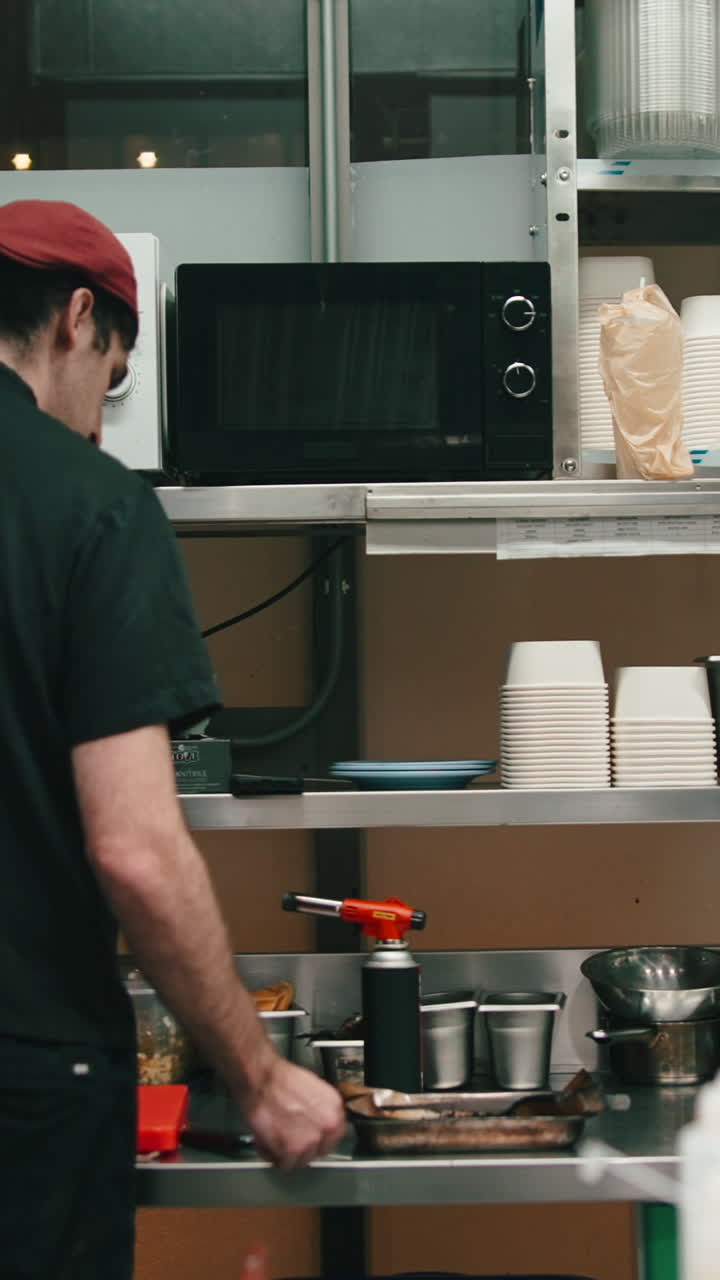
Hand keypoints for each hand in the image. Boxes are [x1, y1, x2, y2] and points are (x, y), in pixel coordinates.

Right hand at [241, 1056, 345, 1170]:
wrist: (260, 1078)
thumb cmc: (279, 1079)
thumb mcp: (312, 1089)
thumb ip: (320, 1111)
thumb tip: (317, 1125)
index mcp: (335, 1108)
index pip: (334, 1136)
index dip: (318, 1137)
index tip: (308, 1137)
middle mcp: (328, 1125)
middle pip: (317, 1150)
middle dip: (302, 1147)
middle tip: (288, 1136)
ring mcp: (311, 1139)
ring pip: (301, 1160)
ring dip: (286, 1153)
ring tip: (275, 1136)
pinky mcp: (292, 1150)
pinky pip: (284, 1164)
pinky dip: (273, 1156)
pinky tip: (267, 1140)